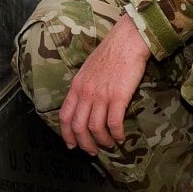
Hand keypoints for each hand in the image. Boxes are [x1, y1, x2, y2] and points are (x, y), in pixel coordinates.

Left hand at [58, 14, 151, 154]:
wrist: (127, 41)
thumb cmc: (111, 52)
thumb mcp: (88, 69)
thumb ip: (84, 86)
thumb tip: (84, 102)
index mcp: (77, 86)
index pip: (65, 116)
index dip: (66, 134)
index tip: (71, 144)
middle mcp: (86, 92)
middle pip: (79, 127)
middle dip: (84, 143)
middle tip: (92, 151)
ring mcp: (101, 95)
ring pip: (95, 128)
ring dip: (103, 141)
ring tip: (110, 143)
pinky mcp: (118, 96)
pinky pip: (114, 123)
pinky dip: (116, 134)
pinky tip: (120, 136)